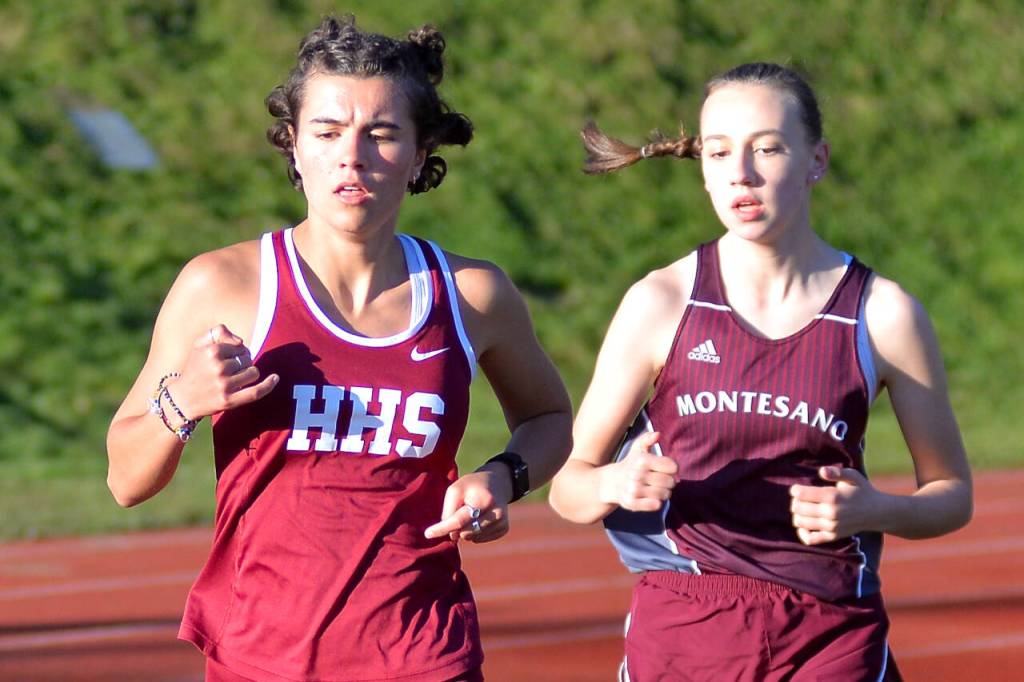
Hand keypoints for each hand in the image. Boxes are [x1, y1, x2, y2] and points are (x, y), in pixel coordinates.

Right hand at [164, 324, 278, 419]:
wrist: (183, 398)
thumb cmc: (195, 368)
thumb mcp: (200, 344)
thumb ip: (219, 331)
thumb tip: (240, 341)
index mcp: (212, 351)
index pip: (240, 346)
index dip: (238, 352)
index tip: (229, 358)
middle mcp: (218, 367)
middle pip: (248, 359)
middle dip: (242, 363)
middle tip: (229, 370)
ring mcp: (224, 385)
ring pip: (253, 372)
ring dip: (248, 374)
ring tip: (235, 378)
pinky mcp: (229, 401)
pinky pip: (256, 391)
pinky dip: (268, 385)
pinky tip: (275, 378)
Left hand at [424, 466, 511, 543]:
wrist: (498, 482)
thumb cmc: (472, 485)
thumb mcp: (456, 489)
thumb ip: (449, 511)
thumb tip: (452, 535)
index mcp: (484, 500)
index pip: (459, 520)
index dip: (443, 528)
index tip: (428, 534)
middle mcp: (496, 513)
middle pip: (465, 532)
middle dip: (457, 526)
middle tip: (461, 510)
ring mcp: (502, 522)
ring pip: (472, 538)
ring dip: (466, 529)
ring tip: (472, 512)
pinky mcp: (504, 529)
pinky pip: (480, 539)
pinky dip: (475, 532)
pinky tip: (479, 518)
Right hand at [598, 431, 677, 511]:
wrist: (612, 482)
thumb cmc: (631, 464)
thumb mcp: (637, 448)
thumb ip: (647, 439)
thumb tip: (657, 434)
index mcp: (643, 460)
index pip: (673, 467)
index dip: (672, 468)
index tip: (664, 469)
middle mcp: (637, 475)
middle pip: (671, 482)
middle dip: (668, 482)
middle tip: (659, 480)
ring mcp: (634, 489)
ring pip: (665, 494)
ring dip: (664, 493)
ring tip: (655, 488)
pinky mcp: (632, 503)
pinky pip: (655, 505)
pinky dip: (656, 503)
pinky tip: (651, 498)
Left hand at [789, 466, 880, 544]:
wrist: (877, 512)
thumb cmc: (862, 491)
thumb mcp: (853, 476)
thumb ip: (836, 472)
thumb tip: (822, 471)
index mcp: (832, 496)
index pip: (801, 494)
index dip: (795, 490)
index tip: (798, 489)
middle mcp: (830, 513)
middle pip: (798, 508)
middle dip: (795, 502)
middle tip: (800, 499)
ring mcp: (831, 526)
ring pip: (801, 522)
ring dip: (797, 515)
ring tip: (802, 509)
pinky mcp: (833, 536)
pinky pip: (810, 539)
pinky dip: (802, 533)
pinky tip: (804, 525)